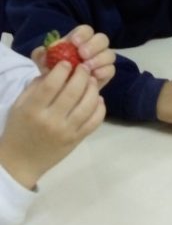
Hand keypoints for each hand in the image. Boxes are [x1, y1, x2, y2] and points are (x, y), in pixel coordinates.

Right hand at [0, 62, 105, 188]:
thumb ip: (36, 88)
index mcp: (32, 110)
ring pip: (88, 105)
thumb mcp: (19, 106)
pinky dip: (100, 108)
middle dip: (81, 75)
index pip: (50, 85)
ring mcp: (67, 131)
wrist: (21, 162)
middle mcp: (51, 120)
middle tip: (84, 67)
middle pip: (73, 92)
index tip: (67, 62)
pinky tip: (98, 99)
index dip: (62, 70)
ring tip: (91, 80)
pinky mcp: (77, 139)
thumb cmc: (19, 129)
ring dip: (93, 89)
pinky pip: (95, 121)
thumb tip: (55, 70)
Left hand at [31, 25, 115, 89]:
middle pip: (102, 39)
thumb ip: (41, 55)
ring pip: (109, 54)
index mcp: (79, 39)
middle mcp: (94, 47)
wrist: (60, 88)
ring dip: (99, 59)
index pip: (86, 30)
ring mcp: (102, 60)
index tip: (74, 42)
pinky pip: (111, 69)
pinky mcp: (106, 73)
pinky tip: (93, 76)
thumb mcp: (44, 62)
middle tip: (82, 55)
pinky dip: (104, 71)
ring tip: (87, 68)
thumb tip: (42, 51)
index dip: (82, 34)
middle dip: (93, 46)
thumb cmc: (54, 70)